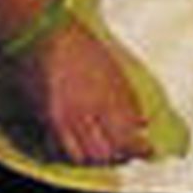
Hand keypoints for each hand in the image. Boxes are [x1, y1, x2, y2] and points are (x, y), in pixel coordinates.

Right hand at [7, 18, 152, 165]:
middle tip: (125, 154)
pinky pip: (59, 150)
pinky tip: (76, 148)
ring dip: (95, 158)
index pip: (129, 137)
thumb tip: (143, 122)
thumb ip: (128, 99)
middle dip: (119, 157)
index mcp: (110, 97)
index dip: (140, 149)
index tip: (148, 151)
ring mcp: (66, 118)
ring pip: (84, 157)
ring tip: (102, 153)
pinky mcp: (46, 119)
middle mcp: (89, 112)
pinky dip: (71, 154)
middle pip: (107, 153)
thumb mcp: (113, 68)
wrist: (44, 34)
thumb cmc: (80, 45)